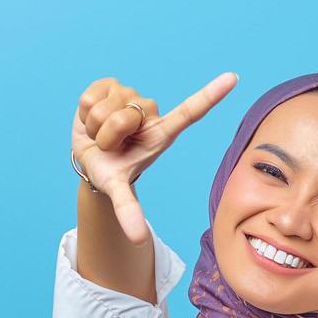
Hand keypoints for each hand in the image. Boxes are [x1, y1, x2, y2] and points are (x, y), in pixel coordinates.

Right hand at [72, 72, 237, 243]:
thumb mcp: (118, 190)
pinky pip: (91, 95)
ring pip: (105, 107)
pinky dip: (84, 112)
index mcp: (162, 133)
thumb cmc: (111, 170)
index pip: (191, 111)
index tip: (234, 78)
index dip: (211, 94)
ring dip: (95, 126)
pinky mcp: (110, 83)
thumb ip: (129, 211)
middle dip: (108, 135)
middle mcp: (149, 112)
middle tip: (111, 145)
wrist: (88, 155)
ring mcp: (131, 94)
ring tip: (101, 134)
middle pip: (124, 117)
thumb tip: (137, 240)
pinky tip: (91, 117)